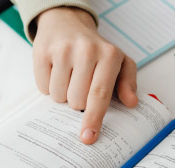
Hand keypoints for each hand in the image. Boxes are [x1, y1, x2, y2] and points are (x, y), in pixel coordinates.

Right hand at [33, 7, 137, 143]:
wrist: (68, 23)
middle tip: (82, 86)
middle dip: (78, 102)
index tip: (88, 137)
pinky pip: (43, 87)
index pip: (100, 94)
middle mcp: (86, 50)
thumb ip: (128, 83)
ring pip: (58, 96)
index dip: (94, 118)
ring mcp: (62, 50)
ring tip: (70, 77)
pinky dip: (49, 85)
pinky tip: (57, 71)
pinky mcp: (42, 51)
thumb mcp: (120, 62)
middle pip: (77, 101)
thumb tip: (131, 102)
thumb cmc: (97, 50)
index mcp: (109, 55)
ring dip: (63, 94)